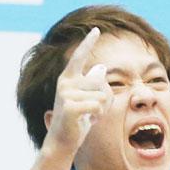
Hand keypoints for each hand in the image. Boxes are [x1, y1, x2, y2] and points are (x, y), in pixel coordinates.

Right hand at [44, 27, 113, 154]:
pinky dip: (98, 115)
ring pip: (101, 95)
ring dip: (102, 109)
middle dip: (105, 98)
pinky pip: (97, 106)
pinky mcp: (69, 107)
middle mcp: (65, 83)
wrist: (63, 140)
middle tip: (94, 110)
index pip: (79, 57)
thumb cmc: (78, 119)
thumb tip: (101, 68)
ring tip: (90, 116)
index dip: (88, 43)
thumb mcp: (88, 99)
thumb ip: (93, 84)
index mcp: (68, 78)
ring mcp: (66, 94)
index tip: (96, 30)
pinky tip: (89, 121)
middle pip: (101, 82)